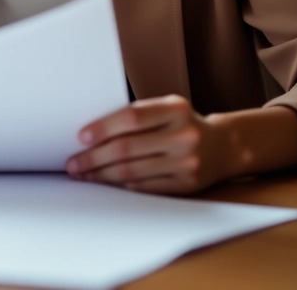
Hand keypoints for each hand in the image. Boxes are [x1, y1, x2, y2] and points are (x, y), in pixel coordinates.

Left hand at [66, 95, 230, 194]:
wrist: (223, 146)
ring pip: (133, 172)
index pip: (132, 117)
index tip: (81, 137)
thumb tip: (90, 133)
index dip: (103, 127)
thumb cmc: (182, 124)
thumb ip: (137, 116)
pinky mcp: (187, 185)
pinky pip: (145, 187)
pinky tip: (106, 182)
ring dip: (101, 175)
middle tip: (73, 162)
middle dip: (94, 157)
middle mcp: (184, 135)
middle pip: (128, 148)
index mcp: (176, 109)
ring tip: (83, 174)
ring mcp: (187, 162)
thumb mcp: (166, 109)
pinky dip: (122, 186)